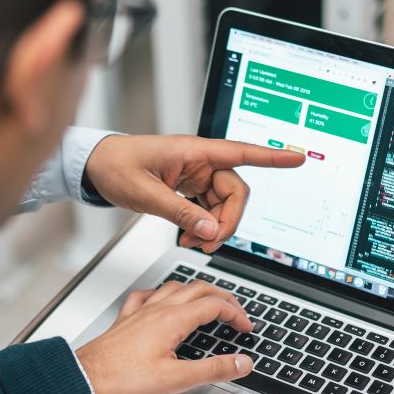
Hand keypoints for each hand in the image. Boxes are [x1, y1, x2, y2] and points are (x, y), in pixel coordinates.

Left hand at [75, 281, 256, 393]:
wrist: (86, 377)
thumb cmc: (123, 379)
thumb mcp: (176, 379)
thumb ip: (212, 369)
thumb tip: (242, 362)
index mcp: (173, 320)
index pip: (215, 305)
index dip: (237, 314)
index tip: (246, 327)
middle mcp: (158, 309)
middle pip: (199, 289)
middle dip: (223, 297)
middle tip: (236, 311)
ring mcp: (141, 312)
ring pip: (174, 287)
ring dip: (196, 290)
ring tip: (208, 300)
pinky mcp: (127, 319)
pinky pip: (146, 295)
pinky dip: (161, 293)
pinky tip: (161, 300)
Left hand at [83, 135, 304, 252]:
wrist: (96, 166)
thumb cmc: (116, 166)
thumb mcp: (145, 193)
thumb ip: (180, 212)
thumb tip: (210, 230)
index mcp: (194, 151)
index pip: (241, 153)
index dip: (272, 157)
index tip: (297, 158)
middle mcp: (200, 161)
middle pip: (235, 192)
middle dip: (228, 221)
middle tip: (208, 242)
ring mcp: (196, 175)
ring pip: (224, 204)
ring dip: (215, 227)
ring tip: (193, 242)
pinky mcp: (189, 187)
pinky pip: (209, 208)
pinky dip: (204, 225)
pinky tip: (191, 236)